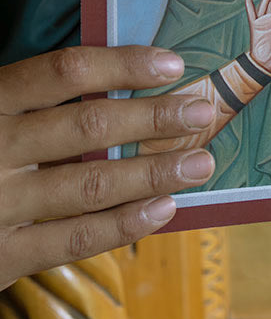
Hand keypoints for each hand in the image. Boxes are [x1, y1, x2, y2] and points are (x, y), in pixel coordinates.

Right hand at [0, 45, 216, 290]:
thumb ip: (40, 99)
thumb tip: (126, 79)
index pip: (64, 71)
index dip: (122, 64)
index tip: (173, 62)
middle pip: (87, 126)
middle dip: (153, 118)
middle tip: (202, 110)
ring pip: (90, 185)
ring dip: (153, 173)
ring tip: (201, 162)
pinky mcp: (0, 256)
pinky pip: (73, 240)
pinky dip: (124, 225)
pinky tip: (164, 209)